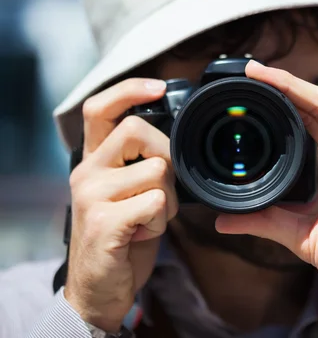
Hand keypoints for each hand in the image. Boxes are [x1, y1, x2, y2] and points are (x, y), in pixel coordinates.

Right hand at [64, 79, 178, 331]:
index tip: (159, 87)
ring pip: (157, 170)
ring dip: (169, 199)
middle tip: (165, 188)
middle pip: (137, 130)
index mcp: (93, 160)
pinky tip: (146, 233)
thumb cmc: (123, 235)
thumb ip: (141, 163)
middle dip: (167, 155)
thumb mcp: (128, 192)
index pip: (99, 108)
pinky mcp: (104, 222)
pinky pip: (156, 203)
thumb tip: (176, 139)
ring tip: (152, 218)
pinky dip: (163, 221)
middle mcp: (86, 172)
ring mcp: (91, 196)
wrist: (99, 287)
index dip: (129, 90)